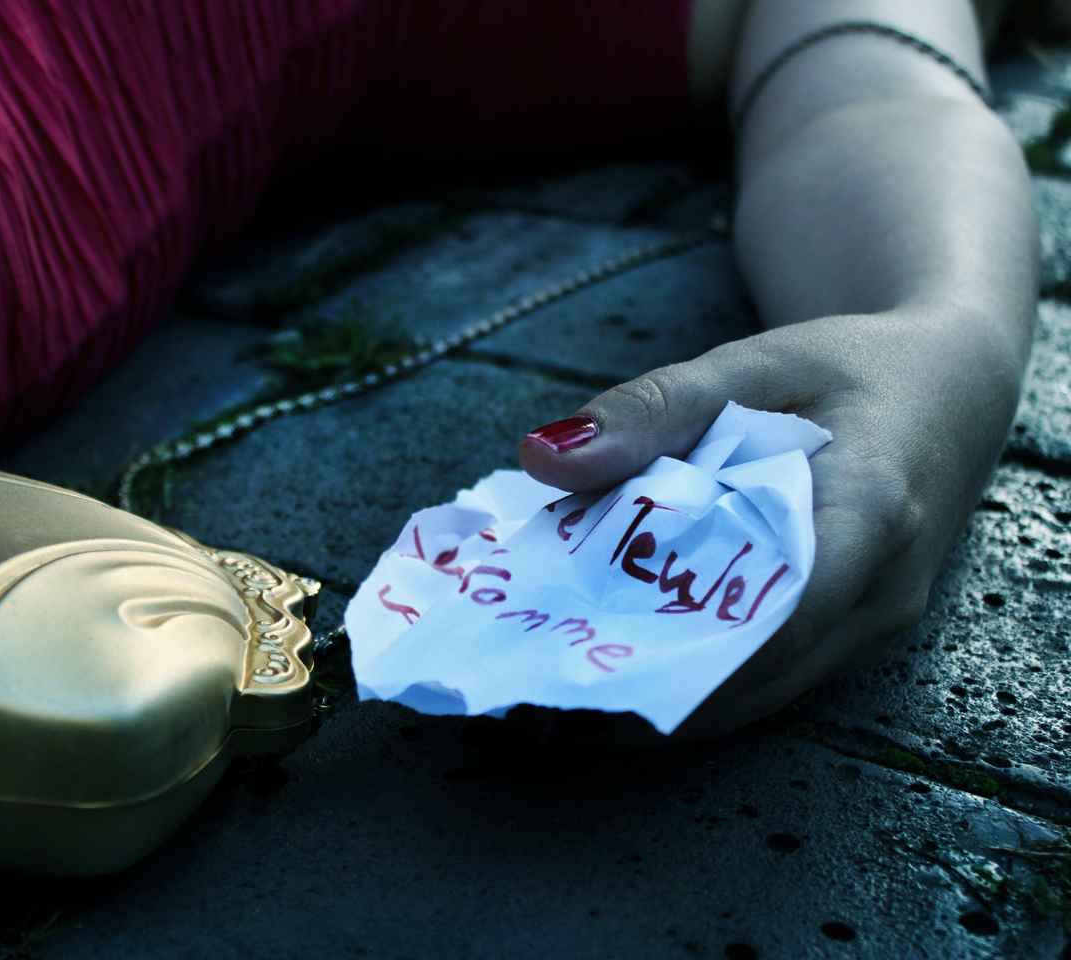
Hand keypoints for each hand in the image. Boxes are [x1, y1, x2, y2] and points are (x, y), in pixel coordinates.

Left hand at [518, 308, 1025, 740]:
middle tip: (530, 682)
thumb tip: (543, 457)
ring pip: (756, 693)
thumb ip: (654, 408)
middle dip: (642, 685)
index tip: (574, 659)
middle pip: (752, 673)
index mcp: (873, 511)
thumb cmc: (852, 368)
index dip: (676, 650)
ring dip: (659, 691)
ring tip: (552, 680)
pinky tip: (614, 655)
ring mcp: (872, 628)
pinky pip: (766, 679)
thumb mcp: (755, 363)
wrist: (947, 390)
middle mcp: (882, 592)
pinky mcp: (850, 640)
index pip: (774, 612)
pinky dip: (691, 673)